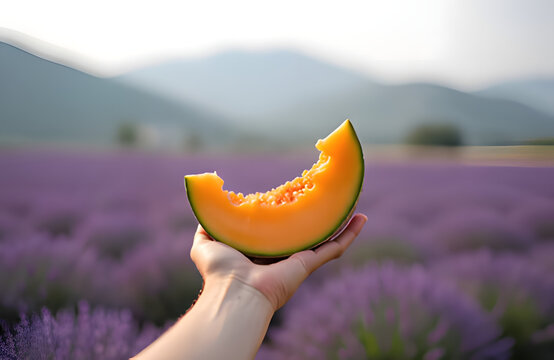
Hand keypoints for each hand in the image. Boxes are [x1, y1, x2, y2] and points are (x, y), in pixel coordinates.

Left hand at [190, 213, 366, 309]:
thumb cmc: (219, 271)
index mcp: (263, 248)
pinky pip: (334, 247)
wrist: (234, 291)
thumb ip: (209, 223)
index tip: (296, 193)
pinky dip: (350, 234)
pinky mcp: (309, 263)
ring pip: (325, 236)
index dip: (290, 210)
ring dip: (340, 219)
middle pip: (307, 230)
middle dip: (319, 214)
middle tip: (328, 197)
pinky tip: (361, 218)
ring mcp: (299, 259)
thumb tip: (212, 207)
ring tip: (352, 202)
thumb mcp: (206, 240)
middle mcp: (283, 253)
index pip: (281, 227)